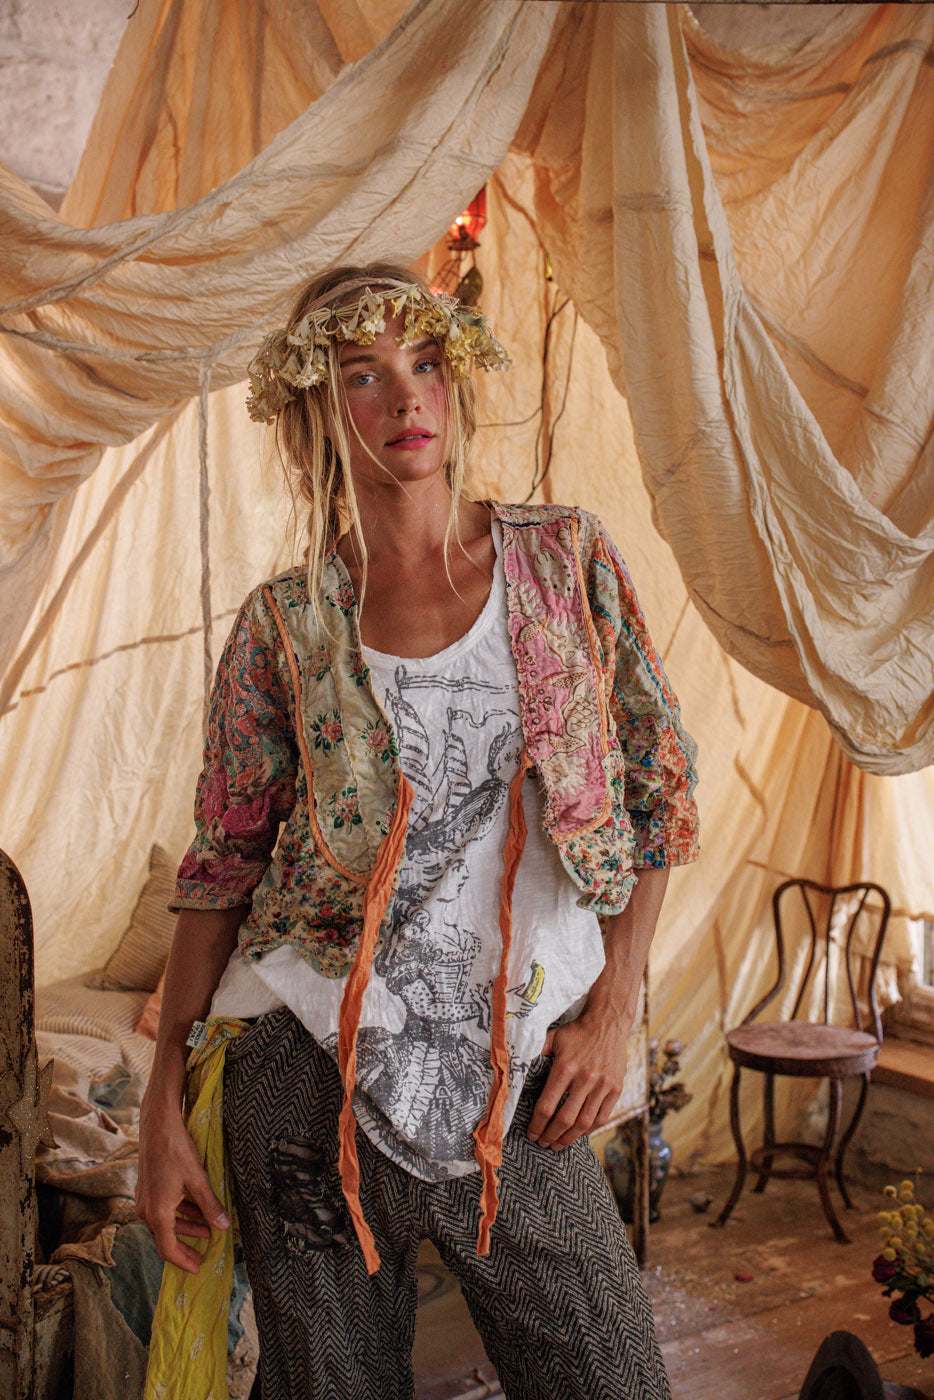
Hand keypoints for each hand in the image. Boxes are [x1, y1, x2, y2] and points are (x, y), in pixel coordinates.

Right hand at [136, 1106, 229, 1272]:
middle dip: (186, 1248)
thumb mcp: (198, 1179)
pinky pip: (163, 1211)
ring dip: (186, 1229)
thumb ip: (210, 1205)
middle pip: (165, 1239)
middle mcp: (146, 1210)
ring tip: (207, 1230)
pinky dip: (179, 1215)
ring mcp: (145, 1199)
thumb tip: (225, 1227)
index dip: (184, 1261)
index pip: (168, 1249)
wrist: (158, 1126)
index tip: (197, 1268)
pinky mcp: (147, 1189)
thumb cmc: (176, 1151)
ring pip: (165, 1224)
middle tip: (203, 1255)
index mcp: (157, 1213)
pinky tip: (197, 1211)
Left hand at [527, 1010, 628, 1150]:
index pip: (547, 1105)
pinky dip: (589, 1130)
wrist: (608, 1022)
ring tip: (558, 1145)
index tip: (531, 1133)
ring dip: (569, 1138)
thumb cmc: (577, 1032)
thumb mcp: (553, 1038)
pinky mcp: (616, 1088)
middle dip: (550, 1136)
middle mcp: (585, 1078)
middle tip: (542, 1144)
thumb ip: (535, 1052)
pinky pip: (602, 1117)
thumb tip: (514, 1063)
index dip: (537, 1124)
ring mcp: (603, 1085)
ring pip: (584, 1123)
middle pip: (565, 1119)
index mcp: (565, 1067)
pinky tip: (579, 1134)